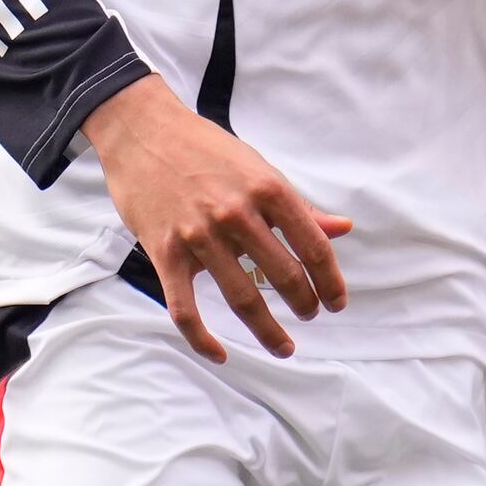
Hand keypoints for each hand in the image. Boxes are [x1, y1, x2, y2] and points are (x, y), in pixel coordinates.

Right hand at [82, 77, 351, 361]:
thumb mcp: (260, 169)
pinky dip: (202, 339)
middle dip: (304, 305)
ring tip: (284, 345)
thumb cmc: (206, 150)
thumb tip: (343, 228)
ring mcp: (199, 236)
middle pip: (284, 276)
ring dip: (268, 331)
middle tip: (309, 316)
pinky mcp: (165, 253)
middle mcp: (237, 214)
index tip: (336, 303)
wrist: (142, 132)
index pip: (313, 248)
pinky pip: (185, 308)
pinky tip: (220, 354)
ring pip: (242, 298)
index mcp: (268, 190)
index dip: (331, 282)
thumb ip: (299, 206)